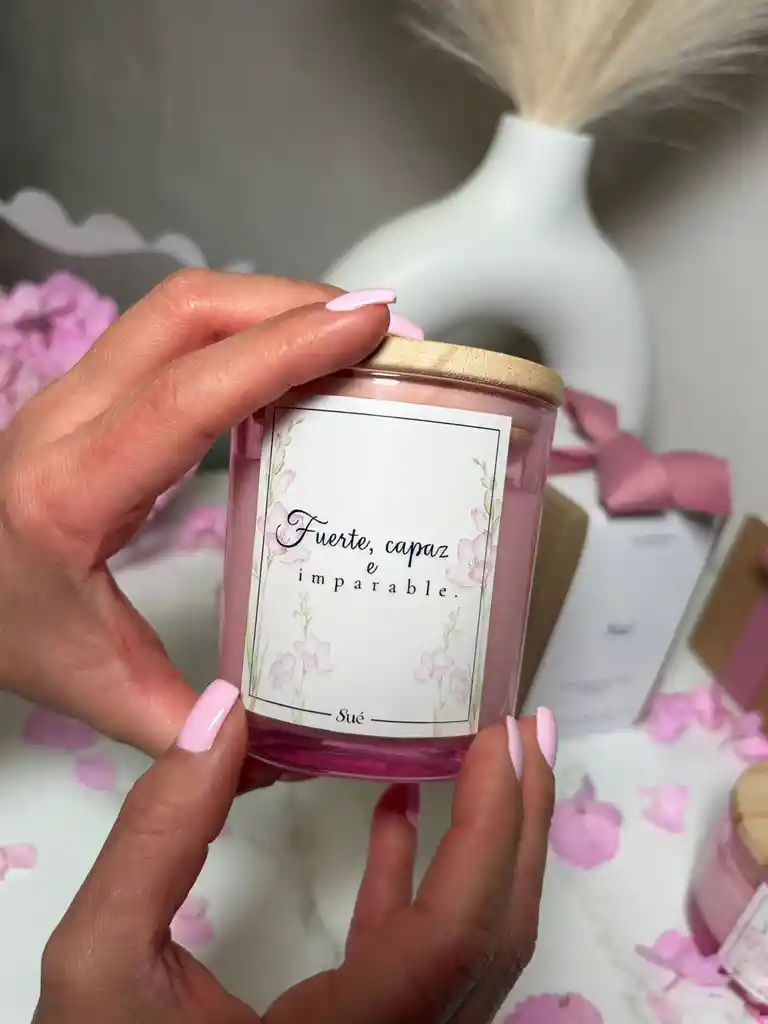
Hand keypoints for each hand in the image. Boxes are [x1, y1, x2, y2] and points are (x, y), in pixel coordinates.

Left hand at [0, 271, 390, 778]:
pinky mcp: (94, 390)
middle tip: (381, 330)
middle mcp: (67, 420)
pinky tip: (294, 356)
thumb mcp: (92, 685)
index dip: (282, 351)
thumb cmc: (1, 624)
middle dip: (293, 305)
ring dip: (271, 304)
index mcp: (71, 491)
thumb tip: (275, 741)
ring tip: (352, 334)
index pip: (185, 396)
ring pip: (180, 309)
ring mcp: (76, 393)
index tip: (366, 331)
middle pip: (185, 315)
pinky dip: (246, 328)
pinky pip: (176, 334)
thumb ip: (185, 723)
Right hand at [34, 681, 554, 1023]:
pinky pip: (418, 952)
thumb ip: (158, 838)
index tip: (498, 734)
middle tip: (522, 725)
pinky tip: (399, 808)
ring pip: (472, 947)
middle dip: (521, 821)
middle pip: (494, 937)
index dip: (492, 827)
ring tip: (492, 754)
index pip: (457, 934)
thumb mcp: (102, 964)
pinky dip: (417, 877)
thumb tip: (220, 712)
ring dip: (487, 843)